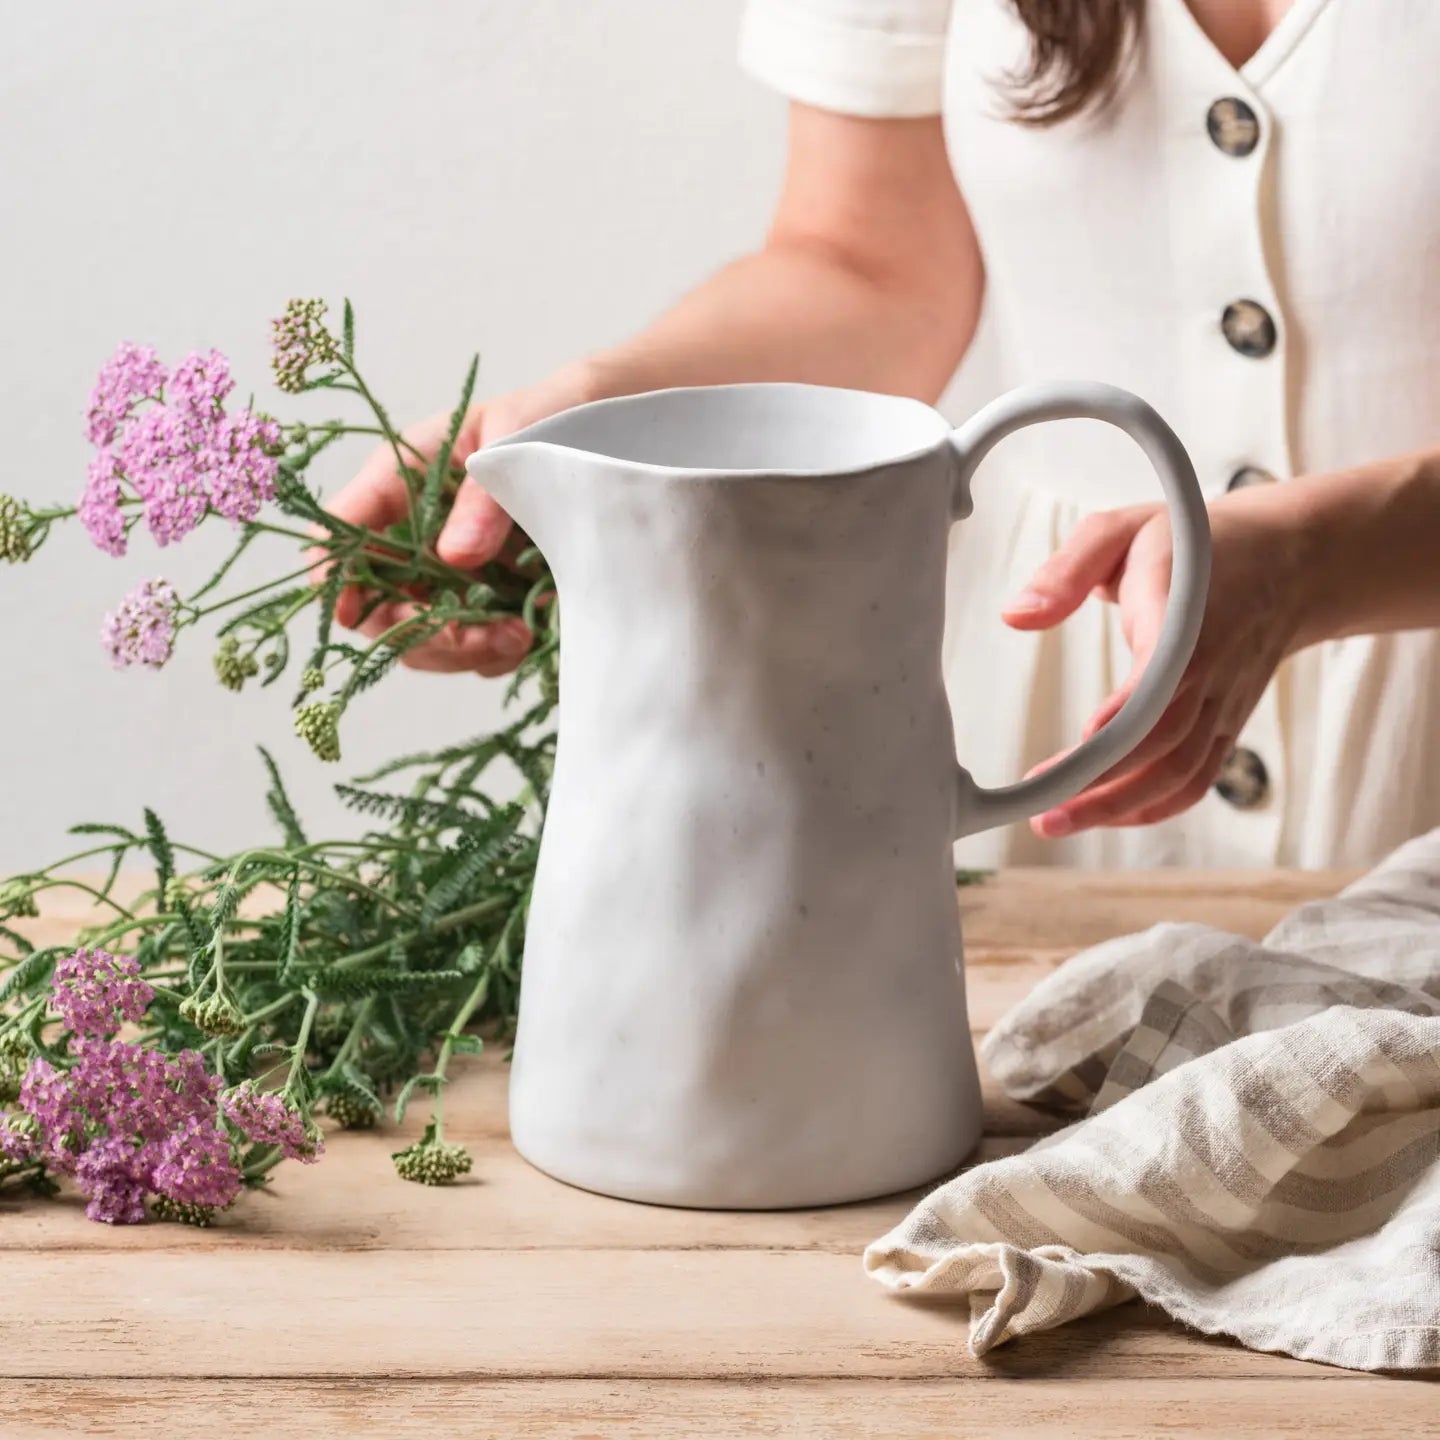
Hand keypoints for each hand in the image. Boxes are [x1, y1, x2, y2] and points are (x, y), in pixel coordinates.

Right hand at [322, 361, 603, 675]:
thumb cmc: (545, 416)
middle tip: (482, 638)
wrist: (600, 430)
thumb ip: (483, 497)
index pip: (338, 539)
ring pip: (422, 638)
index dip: (338, 583)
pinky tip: (529, 631)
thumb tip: (456, 556)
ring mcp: (444, 571)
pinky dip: (493, 653)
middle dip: (421, 634)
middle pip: (377, 607)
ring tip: (519, 637)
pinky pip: (470, 646)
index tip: (369, 615)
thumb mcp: (515, 437)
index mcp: (396, 482)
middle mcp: (410, 534)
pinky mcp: (483, 596)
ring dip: (463, 652)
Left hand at [1002, 489, 1312, 836]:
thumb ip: (1068, 570)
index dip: (1129, 711)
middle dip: (1102, 783)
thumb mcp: (1122, 530)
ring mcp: (1224, 703)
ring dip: (1119, 807)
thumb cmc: (1194, 542)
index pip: (1163, 673)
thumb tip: (1015, 616)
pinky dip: (1153, 807)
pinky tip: (1105, 816)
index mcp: (1186, 616)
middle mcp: (1212, 669)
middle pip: (1165, 743)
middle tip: (1041, 808)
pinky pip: (1195, 779)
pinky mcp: (1226, 725)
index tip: (1086, 737)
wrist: (1290, 559)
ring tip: (1056, 822)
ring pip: (1180, 773)